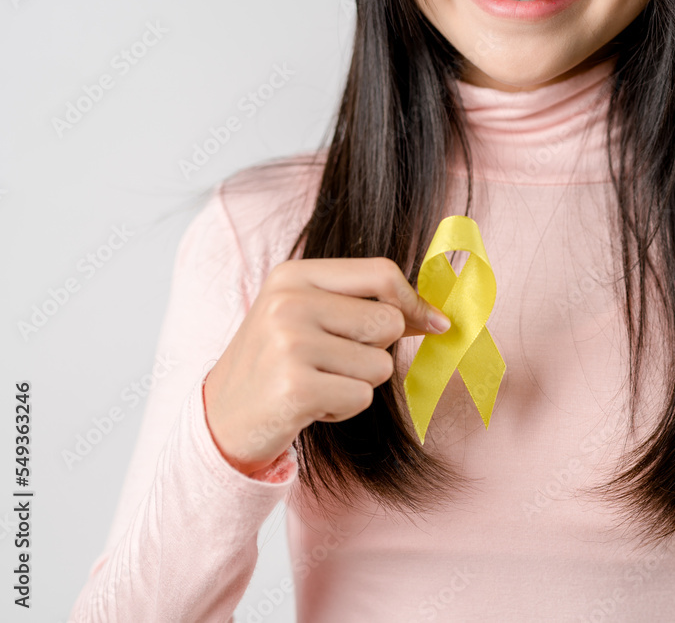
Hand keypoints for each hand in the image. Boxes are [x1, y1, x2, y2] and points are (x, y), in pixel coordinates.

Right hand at [203, 257, 450, 475]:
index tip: (434, 323)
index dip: (415, 301)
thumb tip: (436, 317)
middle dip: (376, 350)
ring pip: (380, 364)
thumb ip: (364, 306)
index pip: (381, 273)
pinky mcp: (296, 388)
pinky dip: (344, 409)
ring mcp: (289, 344)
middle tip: (334, 362)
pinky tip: (310, 405)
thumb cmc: (278, 364)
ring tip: (317, 382)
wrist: (220, 418)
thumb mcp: (309, 316)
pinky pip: (361, 397)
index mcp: (294, 275)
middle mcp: (289, 302)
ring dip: (358, 382)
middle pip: (388, 321)